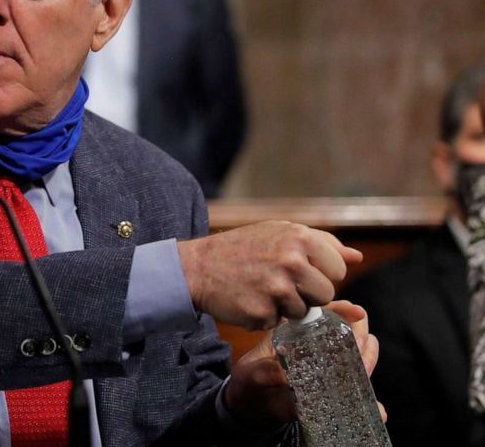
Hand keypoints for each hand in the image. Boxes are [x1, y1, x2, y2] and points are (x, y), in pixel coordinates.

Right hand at [177, 221, 362, 329]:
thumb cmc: (243, 248)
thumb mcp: (281, 233)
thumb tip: (357, 257)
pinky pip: (278, 322)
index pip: (338, 270)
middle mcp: (292, 261)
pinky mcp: (262, 312)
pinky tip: (249, 300)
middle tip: (278, 282)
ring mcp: (277, 288)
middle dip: (306, 294)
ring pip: (304, 312)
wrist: (198, 267)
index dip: (319, 273)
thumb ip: (322, 243)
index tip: (297, 270)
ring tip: (261, 289)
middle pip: (325, 294)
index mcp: (300, 238)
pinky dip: (265, 316)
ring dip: (285, 307)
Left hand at [225, 300, 385, 426]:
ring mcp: (332, 365)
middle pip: (352, 328)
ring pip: (362, 353)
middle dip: (361, 335)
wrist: (254, 407)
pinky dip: (371, 397)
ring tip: (363, 371)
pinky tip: (375, 406)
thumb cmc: (251, 380)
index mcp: (299, 329)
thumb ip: (263, 371)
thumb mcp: (251, 373)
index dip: (344, 308)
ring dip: (368, 359)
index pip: (327, 310)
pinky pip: (359, 388)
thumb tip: (283, 375)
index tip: (356, 314)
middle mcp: (320, 343)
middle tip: (358, 347)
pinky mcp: (337, 388)